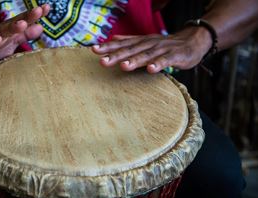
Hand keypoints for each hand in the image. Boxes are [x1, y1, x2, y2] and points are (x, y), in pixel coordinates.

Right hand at [0, 4, 49, 71]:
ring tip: (22, 24)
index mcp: (9, 30)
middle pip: (15, 23)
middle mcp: (0, 32)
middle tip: (38, 10)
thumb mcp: (11, 42)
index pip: (24, 20)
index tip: (47, 7)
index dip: (34, 15)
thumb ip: (25, 35)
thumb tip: (41, 27)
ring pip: (1, 32)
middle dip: (27, 17)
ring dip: (12, 28)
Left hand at [92, 27, 211, 72]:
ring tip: (123, 66)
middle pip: (131, 50)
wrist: (192, 40)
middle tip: (103, 61)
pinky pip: (166, 60)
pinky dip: (158, 64)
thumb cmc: (166, 44)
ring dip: (134, 60)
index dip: (108, 47)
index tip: (94, 50)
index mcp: (141, 41)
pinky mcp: (175, 56)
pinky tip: (150, 69)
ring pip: (146, 55)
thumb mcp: (146, 41)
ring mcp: (162, 49)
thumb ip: (129, 40)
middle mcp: (149, 44)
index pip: (122, 44)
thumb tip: (112, 38)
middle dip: (116, 55)